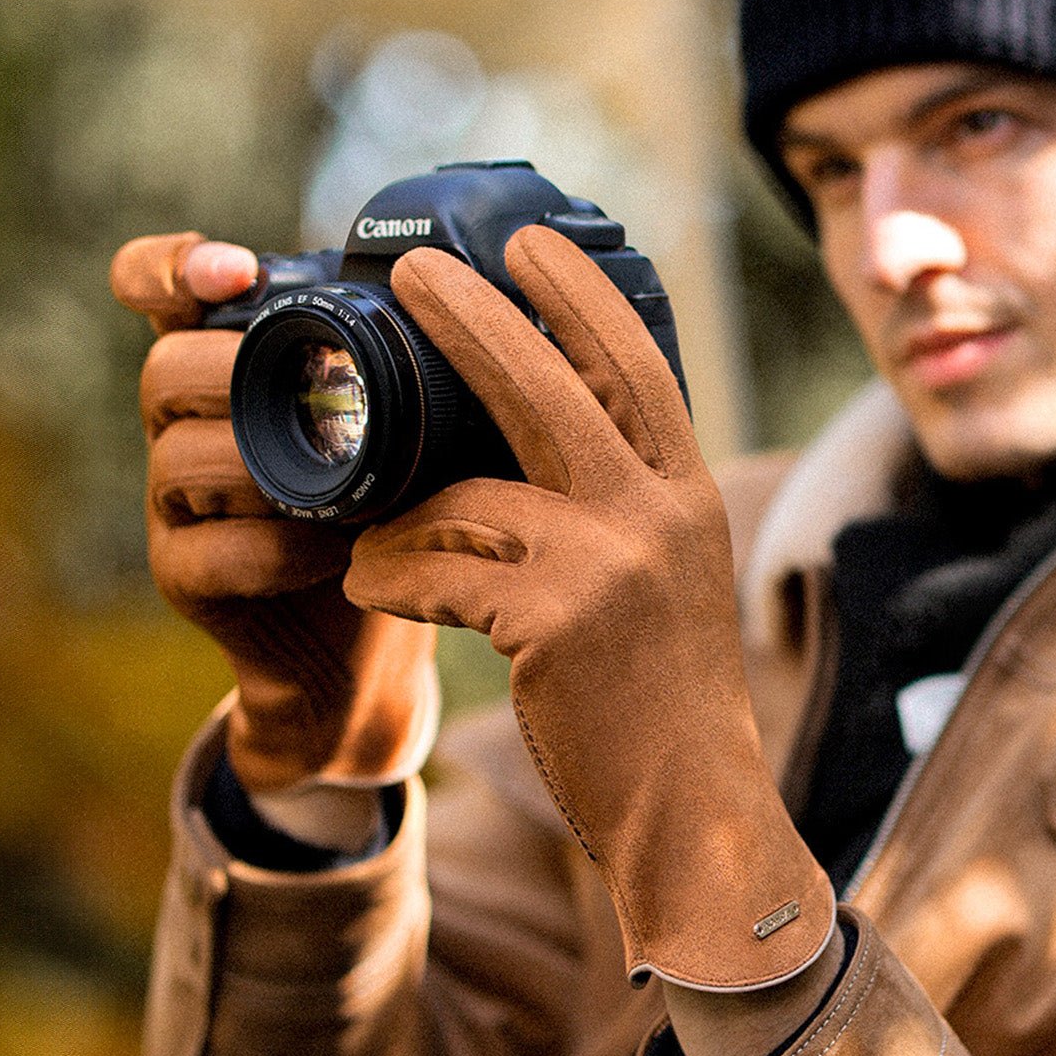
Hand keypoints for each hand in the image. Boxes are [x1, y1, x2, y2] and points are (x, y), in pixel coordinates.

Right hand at [112, 233, 437, 835]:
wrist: (376, 638)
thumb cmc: (402, 509)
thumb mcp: (416, 426)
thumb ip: (421, 365)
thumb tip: (502, 304)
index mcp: (239, 363)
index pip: (157, 287)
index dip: (173, 267)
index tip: (234, 270)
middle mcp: (189, 422)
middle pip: (168, 368)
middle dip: (242, 373)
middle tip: (325, 397)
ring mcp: (178, 503)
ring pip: (179, 459)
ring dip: (270, 470)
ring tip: (347, 487)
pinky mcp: (185, 577)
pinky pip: (207, 553)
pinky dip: (276, 550)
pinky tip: (337, 553)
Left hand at [344, 225, 833, 989]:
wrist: (694, 813)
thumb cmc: (661, 698)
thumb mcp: (668, 580)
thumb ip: (618, 507)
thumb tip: (514, 448)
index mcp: (688, 494)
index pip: (637, 365)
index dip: (580, 295)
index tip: (527, 242)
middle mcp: (660, 512)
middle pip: (554, 383)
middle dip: (477, 316)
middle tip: (412, 270)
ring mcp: (610, 563)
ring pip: (470, 494)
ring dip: (398, 512)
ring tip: (360, 530)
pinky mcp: (555, 621)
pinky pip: (438, 569)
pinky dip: (392, 574)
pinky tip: (368, 582)